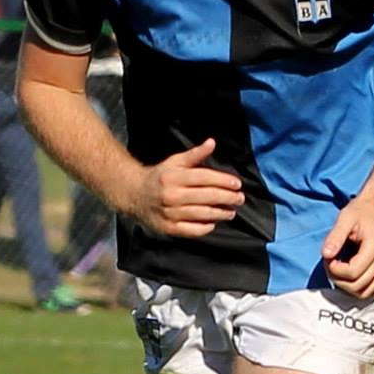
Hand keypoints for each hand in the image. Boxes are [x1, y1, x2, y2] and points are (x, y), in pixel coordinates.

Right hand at [122, 138, 243, 237]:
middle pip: (206, 196)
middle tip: (239, 198)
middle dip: (227, 198)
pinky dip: (205, 227)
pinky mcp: (168, 228)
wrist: (133, 195)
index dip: (223, 181)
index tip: (237, 184)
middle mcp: (171, 195)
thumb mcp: (175, 162)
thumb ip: (195, 154)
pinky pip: (191, 230)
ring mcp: (169, 213)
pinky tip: (213, 223)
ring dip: (220, 213)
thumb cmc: (159, 177)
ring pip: (201, 214)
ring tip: (231, 212)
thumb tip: (212, 142)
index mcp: (174, 176)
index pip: (204, 178)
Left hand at [321, 189, 373, 298]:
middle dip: (338, 279)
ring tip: (338, 270)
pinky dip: (357, 289)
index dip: (334, 269)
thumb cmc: (363, 210)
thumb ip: (335, 237)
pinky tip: (347, 276)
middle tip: (330, 263)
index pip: (352, 273)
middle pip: (357, 286)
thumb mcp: (346, 218)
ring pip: (365, 293)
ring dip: (346, 287)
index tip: (327, 257)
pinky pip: (372, 290)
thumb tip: (325, 255)